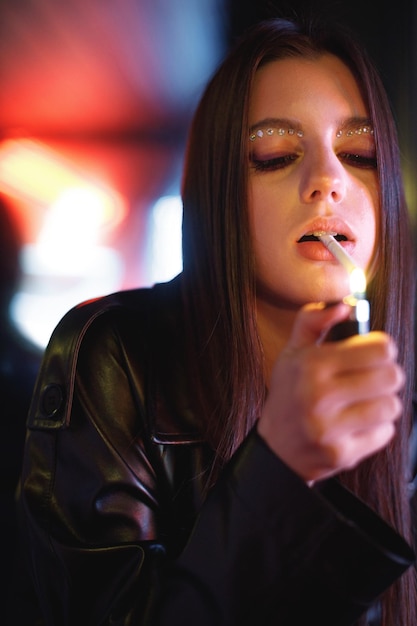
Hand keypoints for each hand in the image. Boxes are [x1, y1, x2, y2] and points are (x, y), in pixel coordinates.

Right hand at [257, 302, 404, 482]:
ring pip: (391, 406)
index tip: (373, 353)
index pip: (379, 348)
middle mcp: (318, 396)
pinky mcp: (341, 453)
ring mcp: (330, 428)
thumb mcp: (292, 353)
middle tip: (371, 379)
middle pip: (391, 376)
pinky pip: (385, 433)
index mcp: (311, 365)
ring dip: (382, 403)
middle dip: (386, 375)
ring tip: (363, 403)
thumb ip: (312, 321)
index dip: (381, 348)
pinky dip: (377, 428)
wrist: (276, 448)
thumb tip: (342, 307)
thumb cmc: (288, 395)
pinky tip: (356, 424)